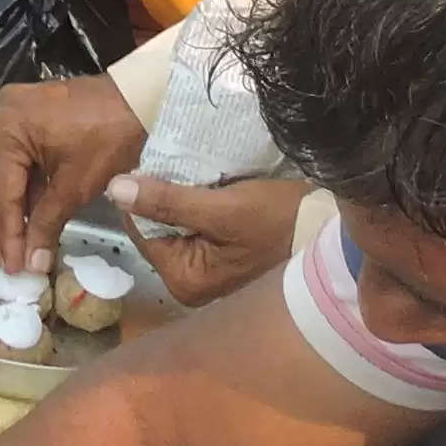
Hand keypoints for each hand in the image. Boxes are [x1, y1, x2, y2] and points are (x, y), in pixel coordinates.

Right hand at [0, 76, 146, 275]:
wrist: (144, 100)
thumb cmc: (111, 139)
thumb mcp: (76, 185)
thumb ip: (47, 224)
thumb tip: (32, 265)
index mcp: (10, 128)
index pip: (3, 192)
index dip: (8, 234)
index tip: (10, 267)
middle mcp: (4, 117)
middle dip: (6, 227)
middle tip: (5, 266)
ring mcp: (17, 116)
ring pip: (9, 176)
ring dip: (14, 214)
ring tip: (14, 253)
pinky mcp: (32, 121)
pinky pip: (22, 164)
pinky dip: (27, 194)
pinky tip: (27, 224)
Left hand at [110, 171, 305, 308]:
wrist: (332, 233)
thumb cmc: (280, 221)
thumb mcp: (222, 207)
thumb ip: (166, 200)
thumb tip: (114, 188)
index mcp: (184, 280)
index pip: (140, 229)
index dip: (143, 192)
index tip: (157, 160)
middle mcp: (191, 285)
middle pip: (158, 228)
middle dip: (165, 196)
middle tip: (182, 162)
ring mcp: (209, 275)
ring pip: (177, 225)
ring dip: (184, 198)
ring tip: (200, 171)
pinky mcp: (226, 261)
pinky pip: (198, 228)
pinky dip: (201, 206)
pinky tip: (215, 187)